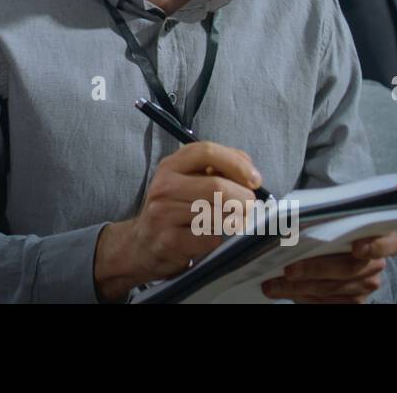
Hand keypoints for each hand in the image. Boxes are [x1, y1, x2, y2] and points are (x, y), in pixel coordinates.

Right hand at [94, 142, 260, 302]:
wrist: (142, 245)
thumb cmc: (173, 210)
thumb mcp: (186, 181)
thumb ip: (215, 170)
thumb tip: (250, 173)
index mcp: (171, 165)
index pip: (207, 152)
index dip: (237, 164)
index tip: (254, 180)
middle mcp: (164, 186)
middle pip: (217, 186)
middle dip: (243, 198)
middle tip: (250, 207)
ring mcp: (164, 213)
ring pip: (217, 213)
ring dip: (235, 220)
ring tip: (233, 222)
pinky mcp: (169, 240)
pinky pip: (209, 237)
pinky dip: (218, 238)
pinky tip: (210, 237)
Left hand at [261, 231, 396, 303]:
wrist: (333, 251)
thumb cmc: (328, 229)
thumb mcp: (328, 219)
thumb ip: (321, 219)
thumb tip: (290, 221)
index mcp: (380, 237)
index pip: (390, 243)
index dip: (376, 246)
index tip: (357, 248)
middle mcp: (376, 264)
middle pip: (348, 269)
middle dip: (315, 270)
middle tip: (288, 270)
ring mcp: (366, 285)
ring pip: (331, 288)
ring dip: (298, 287)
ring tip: (272, 284)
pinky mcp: (353, 302)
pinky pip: (327, 302)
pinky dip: (301, 296)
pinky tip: (281, 291)